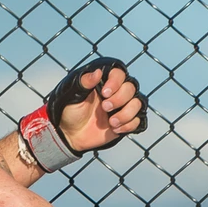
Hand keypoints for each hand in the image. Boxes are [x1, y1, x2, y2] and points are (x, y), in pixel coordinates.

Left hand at [20, 57, 148, 170]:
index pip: (119, 74)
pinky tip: (115, 129)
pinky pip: (138, 120)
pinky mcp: (126, 121)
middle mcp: (116, 92)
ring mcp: (122, 107)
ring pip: (138, 103)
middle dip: (120, 99)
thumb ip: (84, 83)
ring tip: (111, 122)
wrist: (69, 134)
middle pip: (131, 88)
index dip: (116, 82)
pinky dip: (129, 125)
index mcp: (104, 82)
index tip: (104, 93)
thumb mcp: (72, 96)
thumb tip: (98, 72)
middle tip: (105, 107)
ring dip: (126, 113)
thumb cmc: (69, 111)